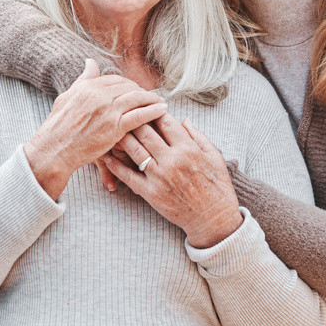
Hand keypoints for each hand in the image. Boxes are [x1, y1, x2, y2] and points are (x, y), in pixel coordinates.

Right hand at [25, 60, 167, 199]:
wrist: (55, 148)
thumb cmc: (58, 127)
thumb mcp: (67, 97)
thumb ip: (82, 79)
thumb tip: (90, 62)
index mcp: (88, 86)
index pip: (115, 79)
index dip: (128, 84)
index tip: (135, 89)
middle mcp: (99, 94)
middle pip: (128, 87)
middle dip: (142, 91)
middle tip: (151, 97)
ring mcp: (108, 110)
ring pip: (136, 98)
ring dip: (151, 99)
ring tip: (161, 102)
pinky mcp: (115, 127)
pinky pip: (139, 115)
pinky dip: (153, 111)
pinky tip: (161, 111)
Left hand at [103, 114, 241, 247]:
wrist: (213, 219)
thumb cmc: (217, 187)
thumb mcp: (214, 157)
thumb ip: (198, 136)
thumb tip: (184, 119)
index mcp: (188, 149)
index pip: (166, 122)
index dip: (154, 111)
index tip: (146, 107)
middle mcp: (172, 160)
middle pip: (146, 132)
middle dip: (134, 120)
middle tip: (125, 113)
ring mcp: (159, 176)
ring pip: (135, 150)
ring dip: (122, 138)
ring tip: (113, 130)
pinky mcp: (151, 193)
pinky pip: (128, 176)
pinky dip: (116, 166)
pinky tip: (108, 158)